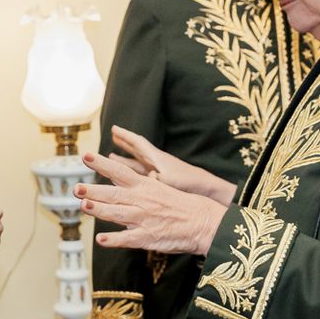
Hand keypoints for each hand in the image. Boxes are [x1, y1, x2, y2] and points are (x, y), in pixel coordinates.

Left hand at [77, 150, 226, 255]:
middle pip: (113, 193)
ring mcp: (144, 219)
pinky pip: (128, 239)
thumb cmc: (182, 206)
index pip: (119, 172)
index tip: (85, 156)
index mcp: (145, 186)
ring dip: (99, 210)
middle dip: (94, 190)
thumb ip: (136, 188)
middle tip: (76, 187)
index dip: (101, 164)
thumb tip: (116, 182)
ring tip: (83, 206)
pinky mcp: (148, 237)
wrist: (204, 222)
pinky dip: (114, 239)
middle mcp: (142, 200)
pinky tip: (101, 239)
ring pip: (117, 213)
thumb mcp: (159, 189)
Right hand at [108, 125, 235, 204]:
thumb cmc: (191, 184)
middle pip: (136, 150)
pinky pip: (141, 176)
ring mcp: (159, 172)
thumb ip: (157, 179)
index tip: (114, 128)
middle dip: (124, 143)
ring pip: (137, 163)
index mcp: (158, 159)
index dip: (125, 136)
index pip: (138, 143)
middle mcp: (157, 163)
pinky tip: (126, 179)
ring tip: (112, 156)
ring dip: (125, 160)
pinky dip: (131, 175)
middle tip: (112, 135)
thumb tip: (147, 175)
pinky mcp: (162, 183)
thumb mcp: (172, 181)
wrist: (207, 190)